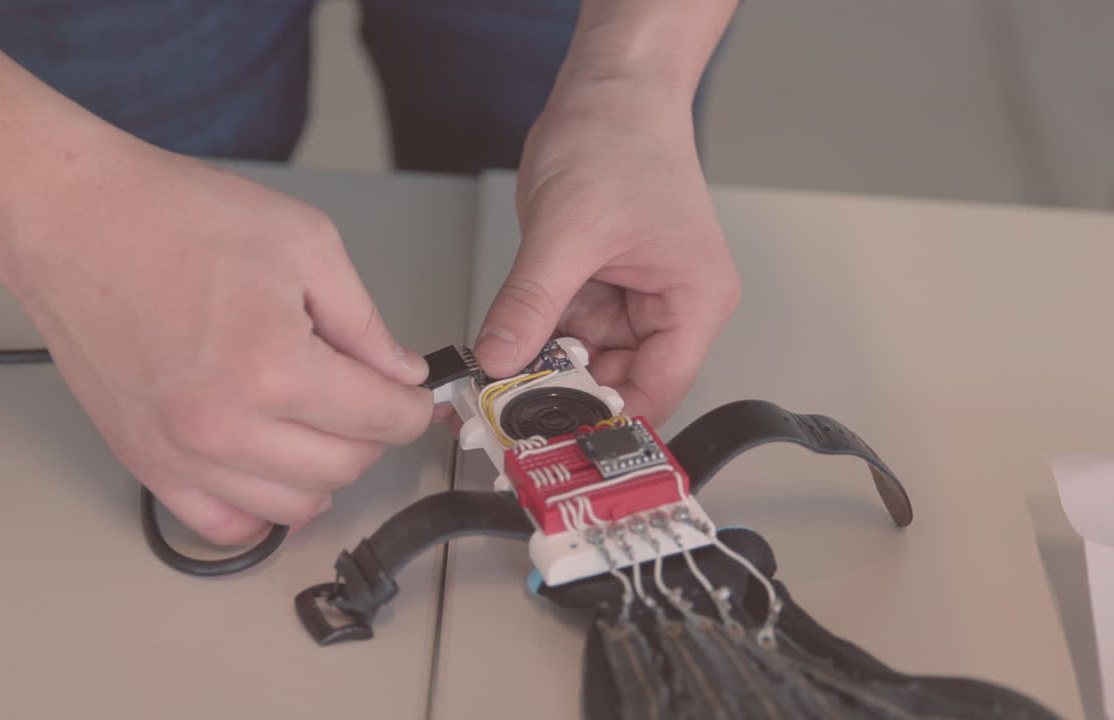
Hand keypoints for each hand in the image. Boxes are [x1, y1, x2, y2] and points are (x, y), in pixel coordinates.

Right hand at [3, 144, 434, 544]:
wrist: (73, 221)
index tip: (412, 398)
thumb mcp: (303, 243)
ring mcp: (181, 453)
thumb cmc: (172, 218)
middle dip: (373, 435)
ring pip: (294, 506)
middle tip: (368, 400)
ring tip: (321, 427)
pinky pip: (222, 524)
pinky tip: (272, 469)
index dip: (411, 407)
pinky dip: (260, 509)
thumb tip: (398, 371)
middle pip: (346, 467)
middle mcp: (227, 425)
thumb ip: (363, 320)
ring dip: (324, 472)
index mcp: (274, 367)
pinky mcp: (146, 461)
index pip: (382, 420)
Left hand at [474, 79, 739, 426]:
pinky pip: (568, 329)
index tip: (554, 443)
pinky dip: (538, 337)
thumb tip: (500, 361)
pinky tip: (509, 342)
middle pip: (621, 380)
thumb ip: (531, 302)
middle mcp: (674, 306)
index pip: (657, 388)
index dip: (605, 420)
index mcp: (695, 299)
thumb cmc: (618, 138)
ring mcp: (636, 297)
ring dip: (546, 367)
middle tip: (507, 416)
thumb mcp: (566, 228)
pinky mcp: (602, 285)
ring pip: (588, 359)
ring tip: (501, 379)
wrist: (609, 89)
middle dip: (566, 395)